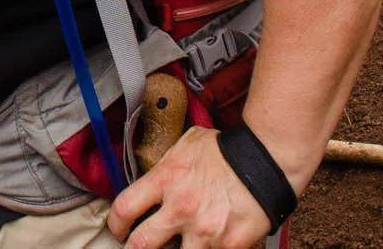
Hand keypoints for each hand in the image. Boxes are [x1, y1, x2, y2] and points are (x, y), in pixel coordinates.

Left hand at [106, 127, 275, 248]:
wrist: (267, 161)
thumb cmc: (228, 151)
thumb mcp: (187, 145)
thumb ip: (167, 164)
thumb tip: (154, 173)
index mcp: (166, 179)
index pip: (125, 208)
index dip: (115, 223)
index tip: (118, 229)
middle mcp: (181, 208)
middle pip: (141, 244)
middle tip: (136, 247)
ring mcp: (205, 230)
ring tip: (178, 245)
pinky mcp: (229, 246)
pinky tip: (207, 244)